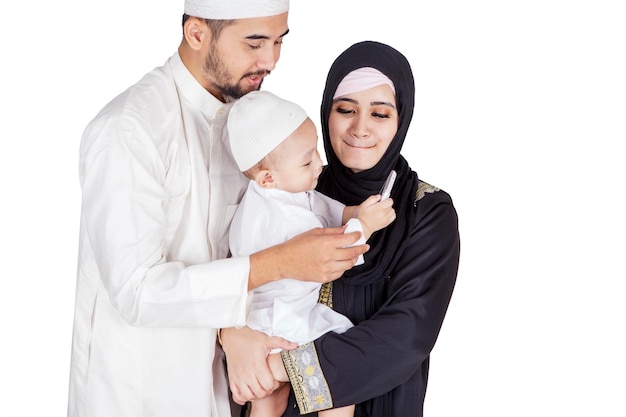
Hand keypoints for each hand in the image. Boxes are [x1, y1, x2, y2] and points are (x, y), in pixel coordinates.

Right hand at [221, 326, 296, 404]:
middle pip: (260, 393)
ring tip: (260, 388)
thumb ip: (282, 343)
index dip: (274, 385)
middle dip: (267, 390)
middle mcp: (247, 373)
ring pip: (249, 395)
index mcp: (257, 364)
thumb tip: (294, 345)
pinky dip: (243, 397)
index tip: (276, 380)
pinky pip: (237, 395)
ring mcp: (239, 377)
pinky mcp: (232, 378)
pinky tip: (248, 392)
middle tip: (269, 384)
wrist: (232, 336)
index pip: (268, 385)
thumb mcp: (266, 339)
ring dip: (256, 394)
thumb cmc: (248, 337)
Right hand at [249, 227, 368, 289]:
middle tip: (365, 246)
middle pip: (352, 253)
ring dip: (353, 259)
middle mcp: (328, 256)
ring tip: (355, 256)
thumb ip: (332, 232)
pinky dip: (343, 268)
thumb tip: (345, 230)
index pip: (349, 239)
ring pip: (348, 265)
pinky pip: (339, 273)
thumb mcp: (314, 232)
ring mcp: (327, 268)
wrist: (285, 261)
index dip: (357, 236)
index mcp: (326, 242)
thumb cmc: (297, 245)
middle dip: (361, 249)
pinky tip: (343, 263)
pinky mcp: (324, 277)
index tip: (359, 235)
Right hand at [357, 195, 395, 238]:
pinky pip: (393, 216)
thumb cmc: (363, 216)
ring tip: (382, 211)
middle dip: (386, 204)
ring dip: (388, 210)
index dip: (386, 199)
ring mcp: (386, 219)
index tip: (382, 200)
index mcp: (379, 208)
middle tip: (380, 206)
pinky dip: (390, 215)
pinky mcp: (387, 223)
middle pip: (391, 205)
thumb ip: (372, 198)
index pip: (390, 201)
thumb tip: (379, 196)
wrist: (363, 226)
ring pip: (392, 211)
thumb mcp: (364, 205)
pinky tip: (385, 215)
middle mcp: (384, 213)